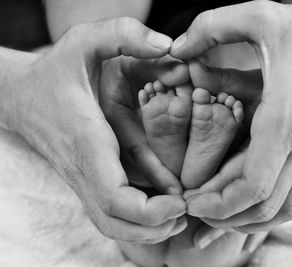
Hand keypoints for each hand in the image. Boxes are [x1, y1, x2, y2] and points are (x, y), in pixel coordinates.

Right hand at [3, 18, 187, 242]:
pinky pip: (109, 213)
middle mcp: (84, 169)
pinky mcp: (87, 181)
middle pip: (114, 220)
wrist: (22, 96)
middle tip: (186, 213)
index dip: (148, 211)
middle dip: (153, 227)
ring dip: (146, 230)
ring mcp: (83, 180)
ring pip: (110, 224)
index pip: (113, 195)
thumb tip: (168, 45)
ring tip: (178, 217)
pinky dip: (136, 221)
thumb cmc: (56, 70)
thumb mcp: (85, 41)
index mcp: (87, 141)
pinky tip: (162, 209)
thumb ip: (124, 35)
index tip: (180, 201)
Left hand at [171, 0, 291, 234]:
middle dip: (225, 216)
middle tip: (193, 209)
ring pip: (286, 208)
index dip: (218, 202)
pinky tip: (248, 205)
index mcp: (285, 118)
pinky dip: (270, 208)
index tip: (190, 200)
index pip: (253, 186)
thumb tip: (175, 48)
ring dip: (249, 219)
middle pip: (264, 205)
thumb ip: (210, 28)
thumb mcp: (259, 16)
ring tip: (216, 215)